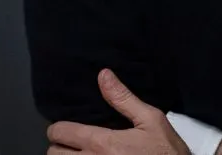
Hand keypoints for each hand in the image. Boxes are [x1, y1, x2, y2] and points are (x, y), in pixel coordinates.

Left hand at [47, 69, 190, 154]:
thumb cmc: (167, 152)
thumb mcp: (151, 120)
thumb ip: (124, 98)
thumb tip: (103, 76)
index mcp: (103, 143)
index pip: (60, 133)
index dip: (59, 128)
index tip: (66, 127)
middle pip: (54, 154)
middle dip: (60, 146)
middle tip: (72, 142)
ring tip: (79, 154)